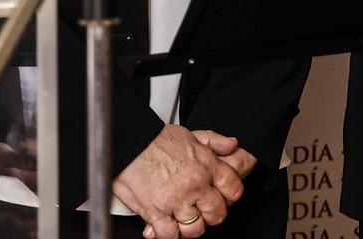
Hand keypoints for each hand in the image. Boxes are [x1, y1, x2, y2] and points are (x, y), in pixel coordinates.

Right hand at [118, 124, 242, 238]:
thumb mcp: (191, 134)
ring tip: (184, 219)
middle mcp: (194, 185)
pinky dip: (169, 234)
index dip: (229, 196)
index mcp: (206, 166)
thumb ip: (214, 141)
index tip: (222, 197)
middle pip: (217, 213)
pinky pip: (169, 235)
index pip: (233, 189)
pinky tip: (167, 225)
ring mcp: (176, 201)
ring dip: (190, 227)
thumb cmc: (156, 141)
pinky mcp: (156, 213)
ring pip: (195, 228)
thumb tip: (232, 145)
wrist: (129, 145)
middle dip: (212, 214)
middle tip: (203, 211)